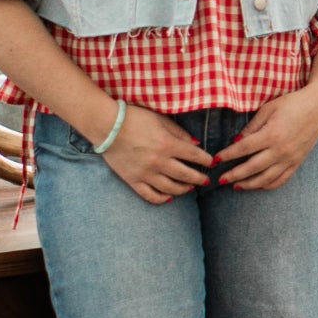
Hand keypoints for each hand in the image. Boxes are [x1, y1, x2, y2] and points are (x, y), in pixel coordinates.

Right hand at [100, 104, 215, 204]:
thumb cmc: (134, 118)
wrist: (106, 125)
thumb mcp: (160, 119)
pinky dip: (162, 199)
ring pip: (170, 188)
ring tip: (189, 188)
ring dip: (183, 189)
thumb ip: (179, 133)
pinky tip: (169, 198)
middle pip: (186, 175)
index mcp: (167, 144)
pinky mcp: (133, 180)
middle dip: (199, 178)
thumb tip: (196, 145)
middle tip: (206, 181)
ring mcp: (145, 173)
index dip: (206, 160)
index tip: (211, 162)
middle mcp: (159, 161)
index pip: (194, 156)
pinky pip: (150, 195)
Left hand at [213, 87, 317, 191]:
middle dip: (233, 175)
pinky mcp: (298, 162)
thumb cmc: (292, 103)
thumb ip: (252, 127)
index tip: (215, 160)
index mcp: (271, 135)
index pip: (243, 149)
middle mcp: (280, 150)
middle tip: (220, 180)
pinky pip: (281, 179)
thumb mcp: (268, 109)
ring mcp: (290, 159)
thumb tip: (237, 142)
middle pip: (251, 168)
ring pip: (266, 178)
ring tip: (236, 185)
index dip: (227, 155)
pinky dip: (268, 185)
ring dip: (249, 184)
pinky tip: (258, 185)